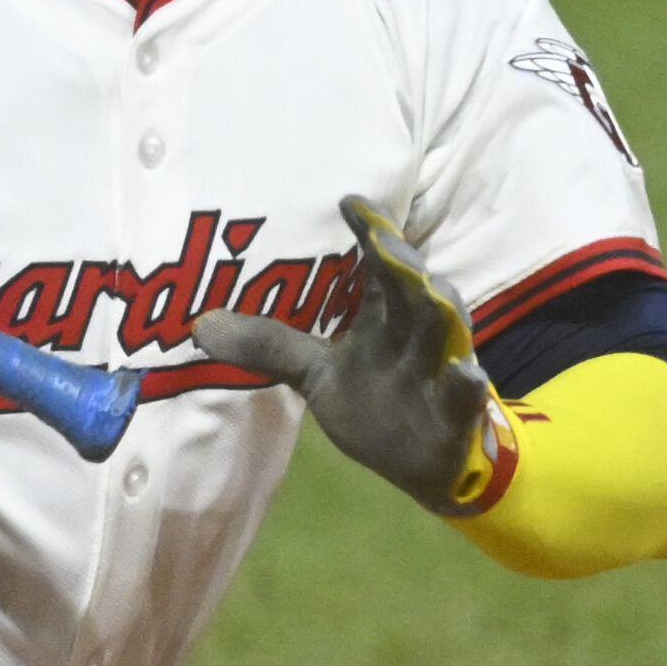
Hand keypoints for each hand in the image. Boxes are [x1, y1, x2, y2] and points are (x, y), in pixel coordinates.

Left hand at [194, 195, 493, 510]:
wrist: (425, 465)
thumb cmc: (374, 401)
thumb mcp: (314, 373)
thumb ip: (266, 345)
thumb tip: (201, 325)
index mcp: (384, 315)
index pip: (377, 266)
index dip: (369, 232)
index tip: (349, 200)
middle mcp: (415, 334)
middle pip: (412, 290)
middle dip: (401, 262)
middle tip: (383, 238)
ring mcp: (438, 373)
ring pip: (446, 333)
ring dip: (440, 310)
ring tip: (429, 286)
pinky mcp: (455, 418)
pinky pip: (465, 401)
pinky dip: (465, 388)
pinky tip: (465, 375)